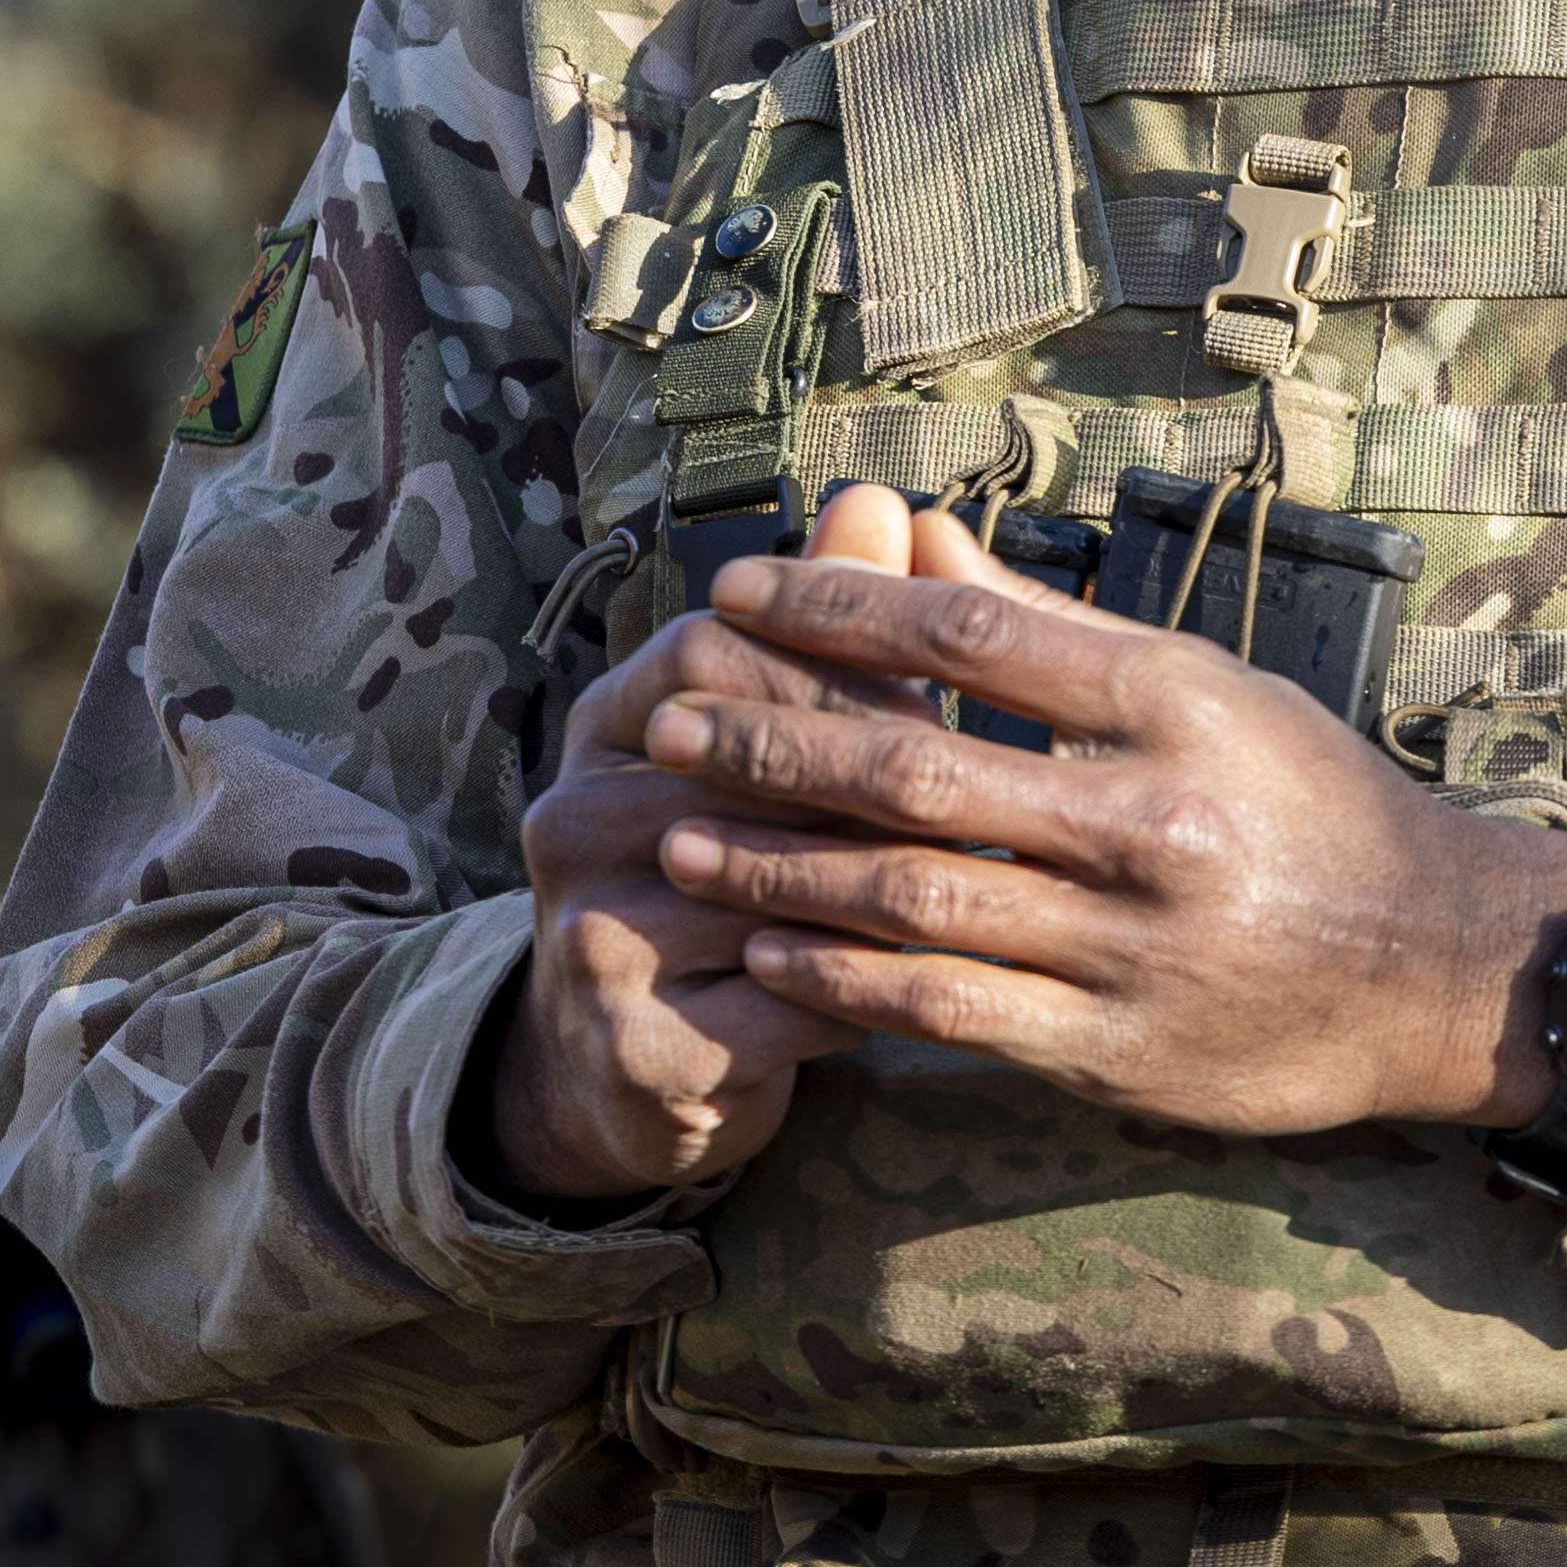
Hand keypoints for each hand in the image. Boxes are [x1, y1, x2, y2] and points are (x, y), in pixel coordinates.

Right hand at [484, 492, 920, 1200]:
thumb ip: (827, 629)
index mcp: (607, 723)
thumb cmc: (737, 867)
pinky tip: (931, 977)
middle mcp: (572, 817)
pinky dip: (866, 988)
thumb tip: (882, 503)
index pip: (713, 646)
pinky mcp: (635, 1046)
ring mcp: (589, 936)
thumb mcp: (766, 746)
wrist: (633, 1063)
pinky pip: (781, 1004)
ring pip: (770, 888)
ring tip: (989, 878)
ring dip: (887, 886)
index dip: (833, 662)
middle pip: (742, 765)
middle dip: (873, 776)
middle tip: (993, 788)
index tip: (939, 688)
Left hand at [647, 491, 1566, 1135]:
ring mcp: (1127, 941)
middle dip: (770, 738)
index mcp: (1171, 702)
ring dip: (779, 868)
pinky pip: (947, 1011)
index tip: (738, 591)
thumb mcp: (1209, 687)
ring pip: (911, 895)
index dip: (838, 605)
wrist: (1439, 967)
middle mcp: (1146, 817)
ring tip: (681, 840)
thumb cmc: (1313, 805)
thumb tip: (915, 537)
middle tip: (666, 716)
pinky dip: (845, 985)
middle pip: (915, 763)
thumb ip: (1052, 627)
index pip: (969, 629)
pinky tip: (769, 958)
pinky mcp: (1112, 1049)